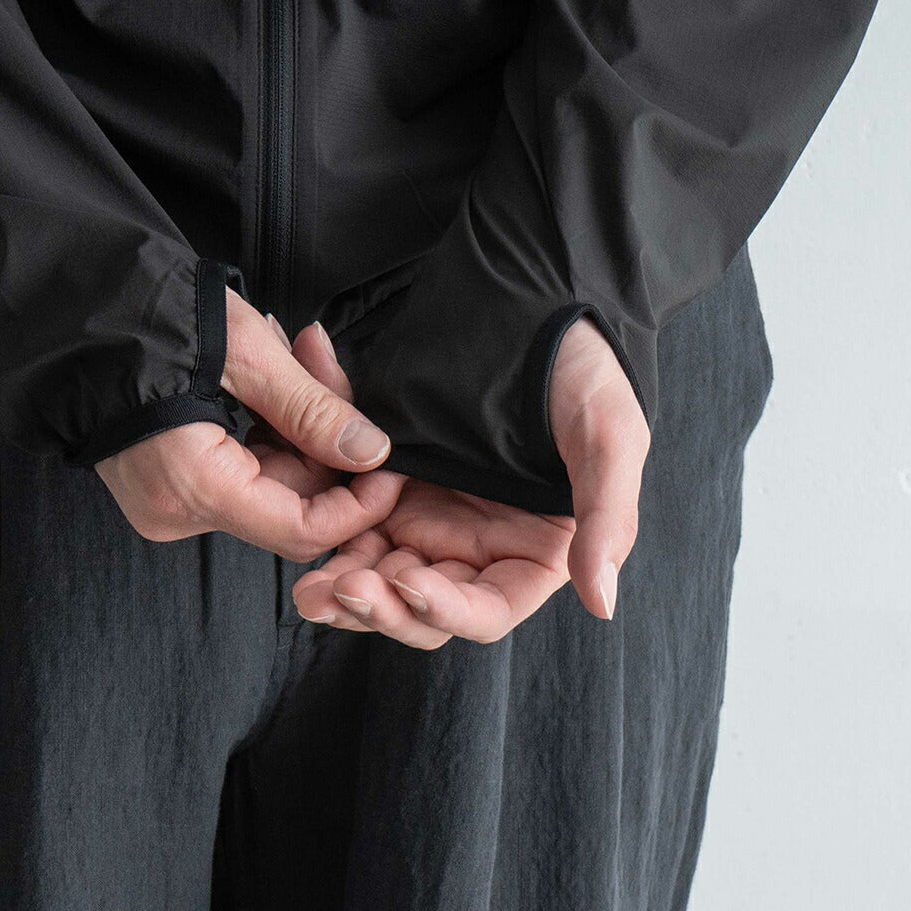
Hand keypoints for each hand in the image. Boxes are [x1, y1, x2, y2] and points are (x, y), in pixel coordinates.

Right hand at [95, 290, 404, 558]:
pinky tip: (272, 371)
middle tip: (327, 363)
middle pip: (291, 501)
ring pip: (273, 482)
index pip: (301, 531)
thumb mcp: (246, 353)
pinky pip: (243, 469)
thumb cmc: (145, 316)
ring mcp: (171, 501)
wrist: (69, 303)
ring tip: (297, 349)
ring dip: (299, 422)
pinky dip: (269, 426)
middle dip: (326, 439)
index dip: (358, 505)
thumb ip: (313, 410)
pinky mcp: (171, 482)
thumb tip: (373, 453)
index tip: (389, 465)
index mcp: (193, 488)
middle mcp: (178, 511)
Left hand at [291, 315, 650, 646]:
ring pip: (378, 579)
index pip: (486, 611)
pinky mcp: (387, 486)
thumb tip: (603, 603)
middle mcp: (476, 549)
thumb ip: (608, 519)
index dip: (448, 610)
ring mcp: (428, 520)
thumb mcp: (610, 437)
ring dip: (344, 588)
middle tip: (341, 588)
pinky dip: (325, 536)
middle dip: (380, 609)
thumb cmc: (584, 370)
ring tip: (310, 589)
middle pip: (422, 608)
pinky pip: (349, 523)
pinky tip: (300, 535)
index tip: (409, 586)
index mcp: (530, 553)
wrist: (534, 300)